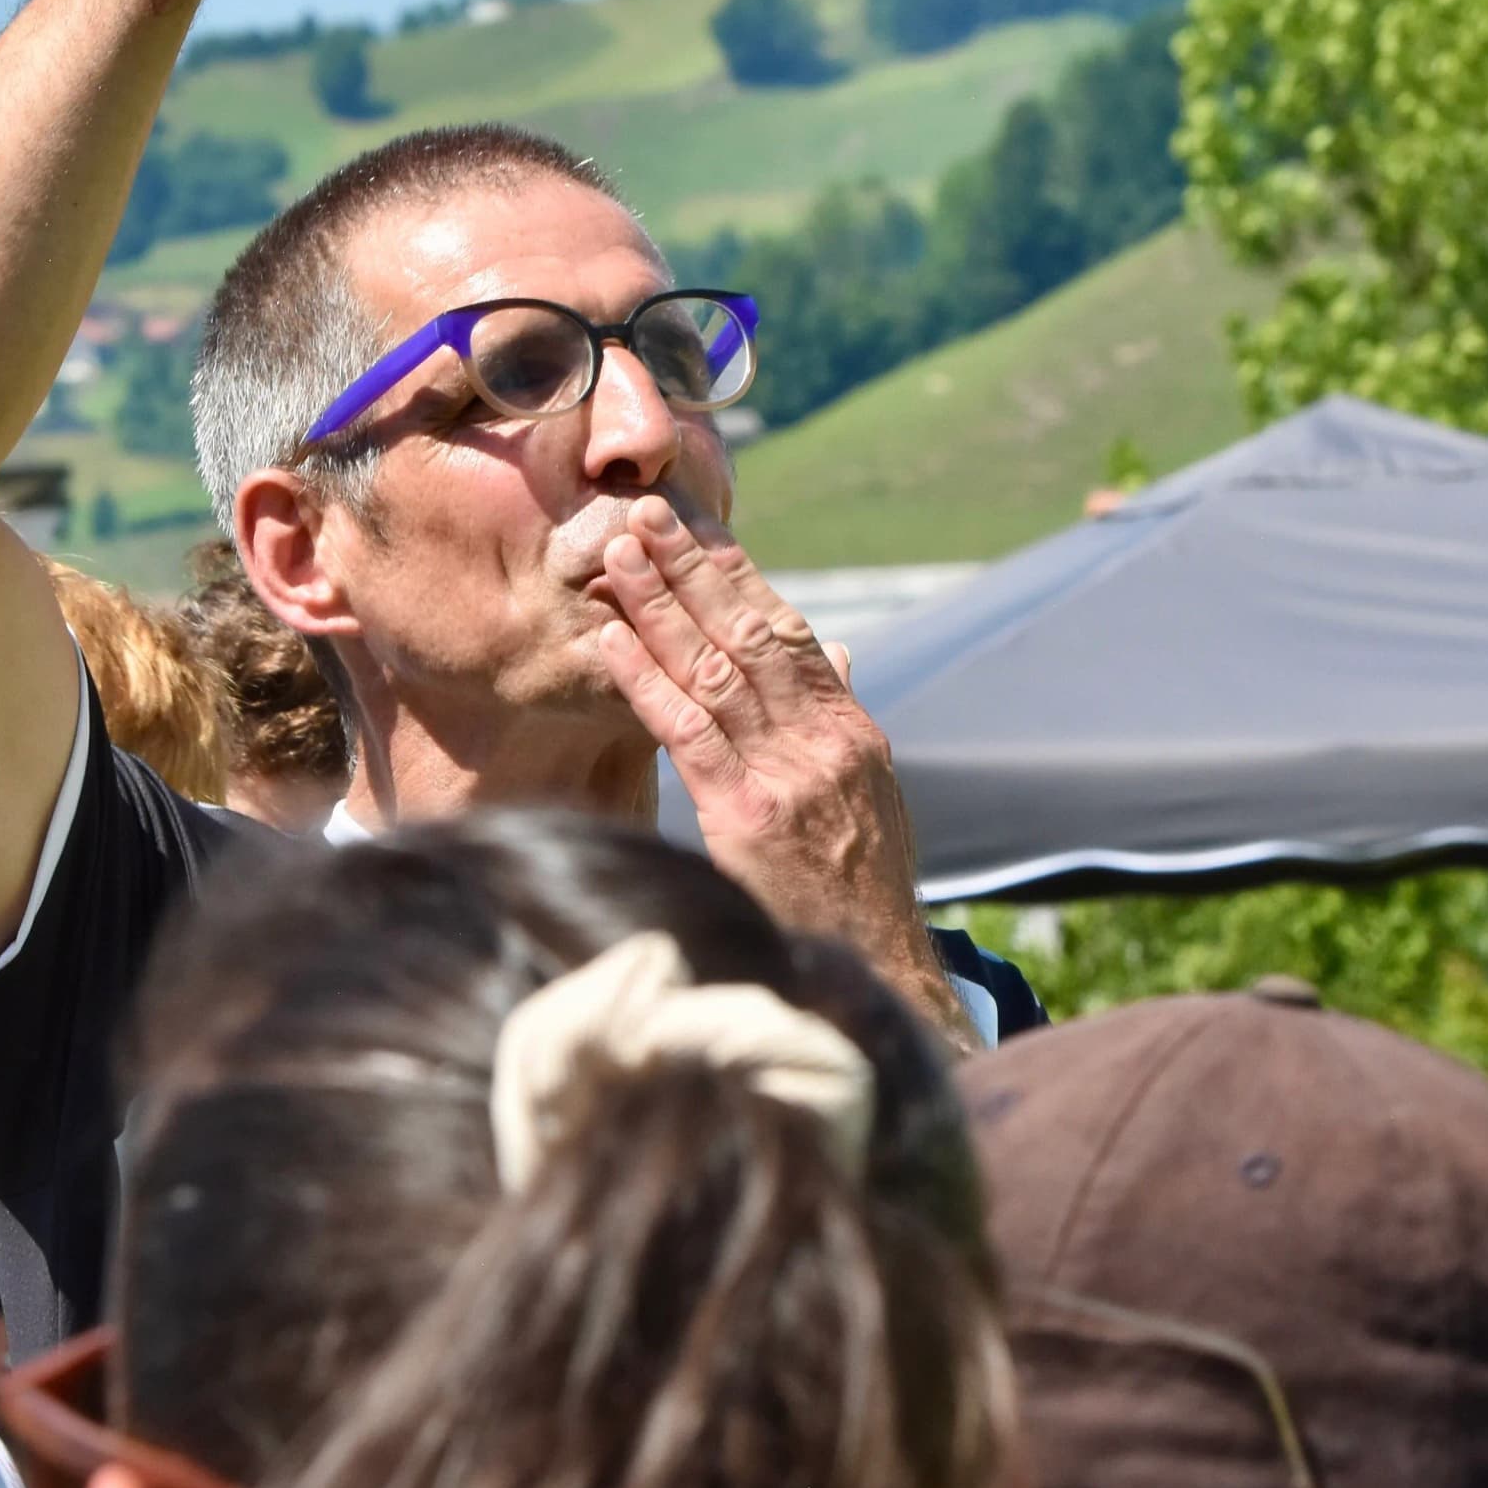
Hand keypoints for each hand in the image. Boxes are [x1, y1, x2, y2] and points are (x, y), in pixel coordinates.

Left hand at [589, 498, 962, 1040]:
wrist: (878, 970)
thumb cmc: (862, 889)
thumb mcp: (870, 797)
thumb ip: (844, 720)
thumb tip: (839, 653)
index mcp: (850, 731)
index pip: (792, 633)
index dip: (740, 577)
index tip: (698, 531)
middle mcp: (823, 740)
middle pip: (750, 633)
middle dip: (693, 570)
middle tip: (644, 516)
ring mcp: (787, 775)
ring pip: (715, 668)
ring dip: (659, 606)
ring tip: (617, 556)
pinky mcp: (746, 815)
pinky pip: (688, 732)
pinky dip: (645, 680)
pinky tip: (610, 642)